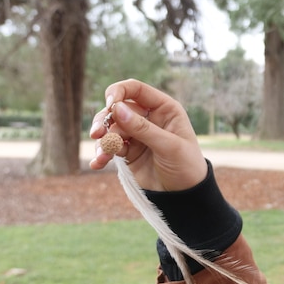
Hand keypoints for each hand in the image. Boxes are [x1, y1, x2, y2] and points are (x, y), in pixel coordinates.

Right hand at [88, 79, 206, 190]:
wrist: (184, 195)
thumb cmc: (186, 165)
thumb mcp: (168, 146)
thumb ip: (143, 129)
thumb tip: (117, 109)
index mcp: (164, 108)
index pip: (136, 89)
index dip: (119, 92)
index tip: (110, 105)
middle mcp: (149, 117)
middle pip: (118, 108)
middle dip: (105, 119)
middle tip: (98, 134)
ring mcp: (137, 134)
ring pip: (110, 128)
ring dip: (102, 139)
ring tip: (102, 156)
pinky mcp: (128, 151)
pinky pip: (110, 146)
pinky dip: (102, 153)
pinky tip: (98, 163)